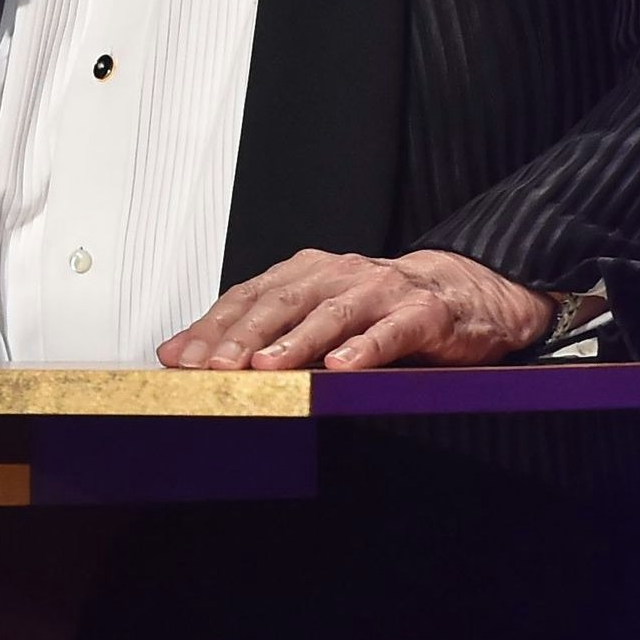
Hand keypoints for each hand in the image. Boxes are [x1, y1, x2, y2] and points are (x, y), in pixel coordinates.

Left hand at [154, 248, 549, 372]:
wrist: (459, 291)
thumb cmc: (377, 307)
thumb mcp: (313, 314)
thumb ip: (254, 332)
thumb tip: (180, 354)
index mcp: (305, 273)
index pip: (248, 297)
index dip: (212, 327)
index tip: (180, 358)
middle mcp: (337, 274)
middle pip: (281, 302)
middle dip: (242, 335)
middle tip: (214, 366)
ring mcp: (380, 291)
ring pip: (331, 314)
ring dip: (295, 341)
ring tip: (266, 366)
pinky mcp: (421, 314)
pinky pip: (389, 331)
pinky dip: (364, 348)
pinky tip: (342, 367)